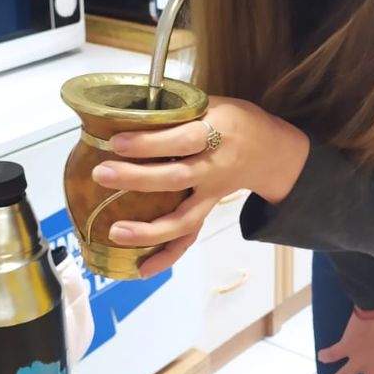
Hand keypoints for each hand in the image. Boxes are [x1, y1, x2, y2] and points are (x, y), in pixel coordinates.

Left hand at [89, 97, 309, 277]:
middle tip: (102, 174)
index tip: (117, 142)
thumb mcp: (212, 103)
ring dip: (149, 231)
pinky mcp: (207, 210)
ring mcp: (211, 193)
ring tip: (115, 233)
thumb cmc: (233, 120)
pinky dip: (167, 256)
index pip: (181, 140)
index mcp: (216, 132)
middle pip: (176, 178)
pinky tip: (142, 269)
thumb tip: (123, 107)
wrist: (271, 150)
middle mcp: (213, 167)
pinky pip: (189, 236)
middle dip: (137, 178)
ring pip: (183, 219)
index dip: (149, 143)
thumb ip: (176, 109)